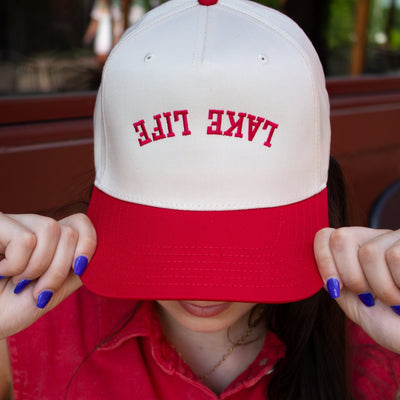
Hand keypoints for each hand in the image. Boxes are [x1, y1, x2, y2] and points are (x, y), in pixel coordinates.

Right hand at [0, 212, 95, 338]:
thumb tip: (100, 255)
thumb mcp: (51, 292)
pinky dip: (17, 264)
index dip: (89, 242)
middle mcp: (34, 227)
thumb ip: (74, 271)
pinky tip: (0, 270)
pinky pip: (26, 239)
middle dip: (59, 269)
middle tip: (37, 290)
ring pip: (52, 229)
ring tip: (17, 281)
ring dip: (39, 267)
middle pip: (70, 231)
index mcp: (50, 242)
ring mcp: (13, 224)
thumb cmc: (8, 310)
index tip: (80, 268)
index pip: (81, 222)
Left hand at [314, 227, 399, 352]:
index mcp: (358, 251)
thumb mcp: (355, 303)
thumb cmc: (393, 325)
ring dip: (382, 288)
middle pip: (341, 238)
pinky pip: (395, 257)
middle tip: (370, 297)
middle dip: (351, 276)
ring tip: (398, 300)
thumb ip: (334, 280)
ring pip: (369, 252)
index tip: (335, 288)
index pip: (325, 235)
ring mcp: (398, 238)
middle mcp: (377, 238)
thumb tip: (305, 261)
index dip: (323, 260)